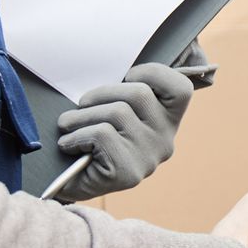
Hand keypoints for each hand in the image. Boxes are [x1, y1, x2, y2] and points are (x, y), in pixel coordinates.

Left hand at [53, 63, 193, 201]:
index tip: (126, 78)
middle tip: (80, 105)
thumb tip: (132, 63)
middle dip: (99, 94)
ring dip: (81, 116)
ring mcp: (149, 158)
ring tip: (67, 125)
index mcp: (167, 121)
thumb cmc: (89, 137)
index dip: (153, 73)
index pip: (181, 89)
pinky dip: (76, 135)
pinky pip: (102, 134)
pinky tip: (67, 145)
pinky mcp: (129, 173)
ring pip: (117, 113)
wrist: (68, 183)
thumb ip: (122, 89)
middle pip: (139, 93)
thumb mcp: (111, 108)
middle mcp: (165, 140)